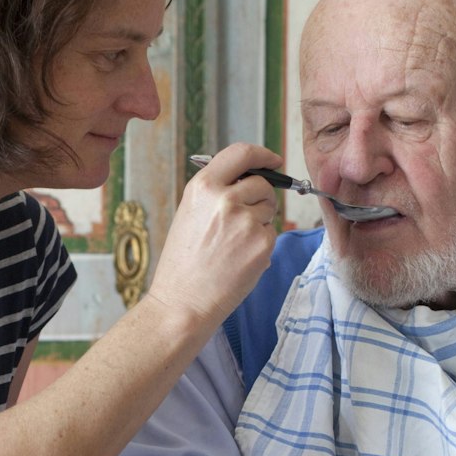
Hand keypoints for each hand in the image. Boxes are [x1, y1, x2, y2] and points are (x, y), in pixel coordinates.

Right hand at [146, 142, 282, 325]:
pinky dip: (261, 245)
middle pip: (262, 184)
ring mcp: (245, 221)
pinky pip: (271, 234)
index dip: (263, 155)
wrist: (182, 302)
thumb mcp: (190, 213)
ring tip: (233, 245)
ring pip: (269, 209)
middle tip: (245, 221)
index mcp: (203, 186)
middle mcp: (225, 198)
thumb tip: (249, 178)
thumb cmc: (183, 264)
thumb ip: (217, 191)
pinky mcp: (261, 243)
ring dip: (260, 222)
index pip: (241, 153)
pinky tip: (239, 260)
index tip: (273, 161)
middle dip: (262, 198)